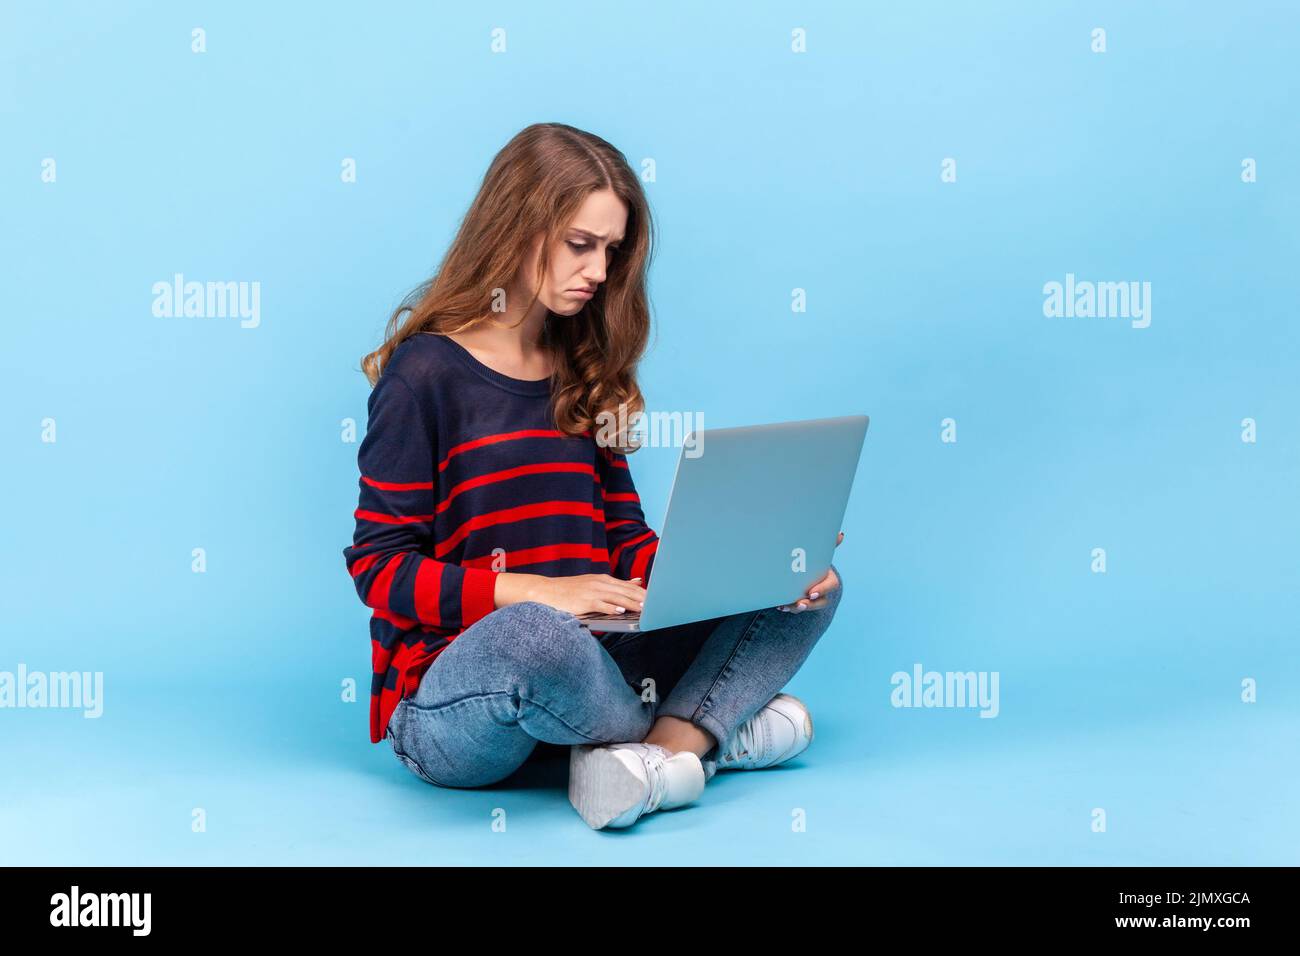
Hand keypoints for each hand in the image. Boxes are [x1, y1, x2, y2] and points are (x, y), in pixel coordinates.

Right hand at [498, 572, 646, 616]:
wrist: (545, 591)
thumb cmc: (570, 591)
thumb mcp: (594, 584)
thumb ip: (615, 585)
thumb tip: (637, 582)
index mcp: (604, 579)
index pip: (629, 586)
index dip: (644, 593)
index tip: (659, 599)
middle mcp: (600, 583)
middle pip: (626, 591)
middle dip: (642, 598)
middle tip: (658, 605)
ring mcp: (592, 591)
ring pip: (616, 597)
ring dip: (631, 603)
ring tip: (644, 609)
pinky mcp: (583, 601)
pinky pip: (599, 604)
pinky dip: (611, 608)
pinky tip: (620, 612)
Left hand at [777, 531, 842, 612]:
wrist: (804, 566)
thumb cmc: (814, 559)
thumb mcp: (821, 552)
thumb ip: (830, 544)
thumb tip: (841, 535)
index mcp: (829, 578)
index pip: (830, 586)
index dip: (822, 590)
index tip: (811, 593)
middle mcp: (822, 590)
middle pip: (820, 601)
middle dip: (810, 604)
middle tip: (799, 604)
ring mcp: (812, 599)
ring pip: (808, 606)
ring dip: (797, 608)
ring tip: (785, 606)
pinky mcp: (802, 602)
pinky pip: (797, 608)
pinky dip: (789, 607)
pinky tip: (779, 605)